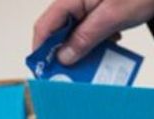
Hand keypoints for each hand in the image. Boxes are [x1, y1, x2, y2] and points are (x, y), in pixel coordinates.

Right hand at [33, 0, 153, 64]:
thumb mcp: (111, 18)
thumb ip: (86, 37)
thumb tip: (64, 57)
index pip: (45, 27)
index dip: (41, 50)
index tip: (44, 72)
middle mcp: (75, 2)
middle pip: (59, 32)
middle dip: (64, 55)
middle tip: (70, 77)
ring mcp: (87, 7)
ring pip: (75, 34)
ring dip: (83, 51)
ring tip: (93, 67)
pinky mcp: (99, 12)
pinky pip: (90, 31)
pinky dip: (97, 44)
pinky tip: (109, 49)